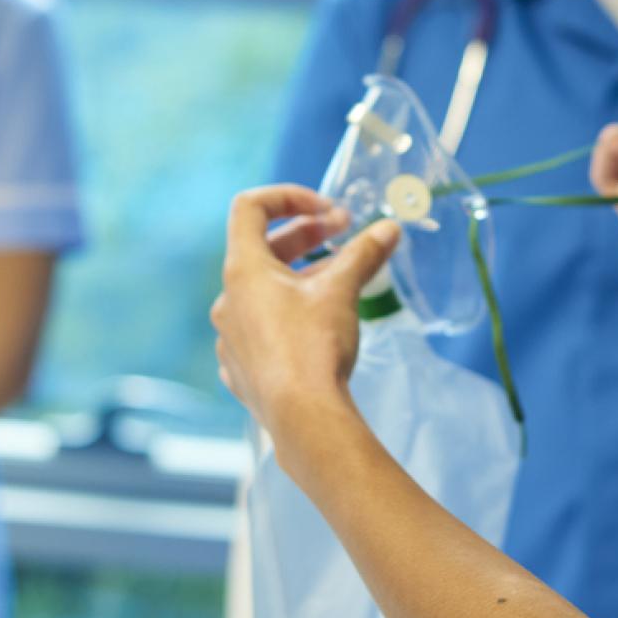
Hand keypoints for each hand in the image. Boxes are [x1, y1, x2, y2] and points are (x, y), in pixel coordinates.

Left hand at [211, 185, 399, 438]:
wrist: (303, 420)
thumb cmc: (315, 345)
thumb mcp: (342, 290)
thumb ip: (364, 253)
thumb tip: (389, 228)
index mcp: (244, 270)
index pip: (250, 207)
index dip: (290, 196)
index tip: (329, 210)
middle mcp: (227, 299)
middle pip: (263, 249)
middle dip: (307, 236)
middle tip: (347, 235)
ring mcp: (230, 336)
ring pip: (264, 292)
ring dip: (301, 278)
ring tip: (341, 283)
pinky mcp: (242, 368)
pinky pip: (262, 329)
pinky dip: (289, 316)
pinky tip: (316, 328)